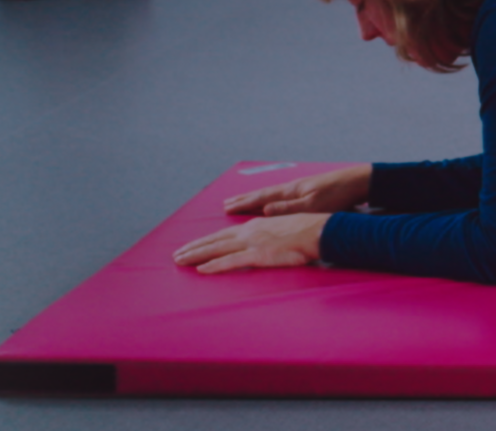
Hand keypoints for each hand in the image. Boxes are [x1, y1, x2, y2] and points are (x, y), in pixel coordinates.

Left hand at [173, 214, 328, 273]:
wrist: (319, 231)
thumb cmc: (306, 231)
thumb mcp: (282, 229)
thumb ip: (267, 236)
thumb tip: (261, 244)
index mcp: (255, 226)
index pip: (223, 234)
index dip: (205, 241)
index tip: (190, 246)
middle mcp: (249, 232)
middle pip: (214, 240)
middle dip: (194, 248)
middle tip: (176, 255)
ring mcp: (252, 243)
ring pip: (217, 249)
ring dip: (196, 255)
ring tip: (179, 261)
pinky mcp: (258, 255)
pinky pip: (231, 261)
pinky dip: (214, 266)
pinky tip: (202, 270)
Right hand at [223, 163, 371, 216]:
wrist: (359, 181)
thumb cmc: (338, 195)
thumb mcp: (312, 205)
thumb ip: (288, 209)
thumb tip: (263, 210)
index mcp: (291, 191)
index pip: (261, 197)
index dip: (243, 203)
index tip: (226, 207)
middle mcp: (293, 188)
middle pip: (263, 194)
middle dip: (244, 200)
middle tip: (227, 204)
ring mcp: (301, 188)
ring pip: (272, 194)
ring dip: (256, 198)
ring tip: (244, 200)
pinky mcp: (310, 191)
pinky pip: (282, 195)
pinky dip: (270, 198)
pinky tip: (273, 200)